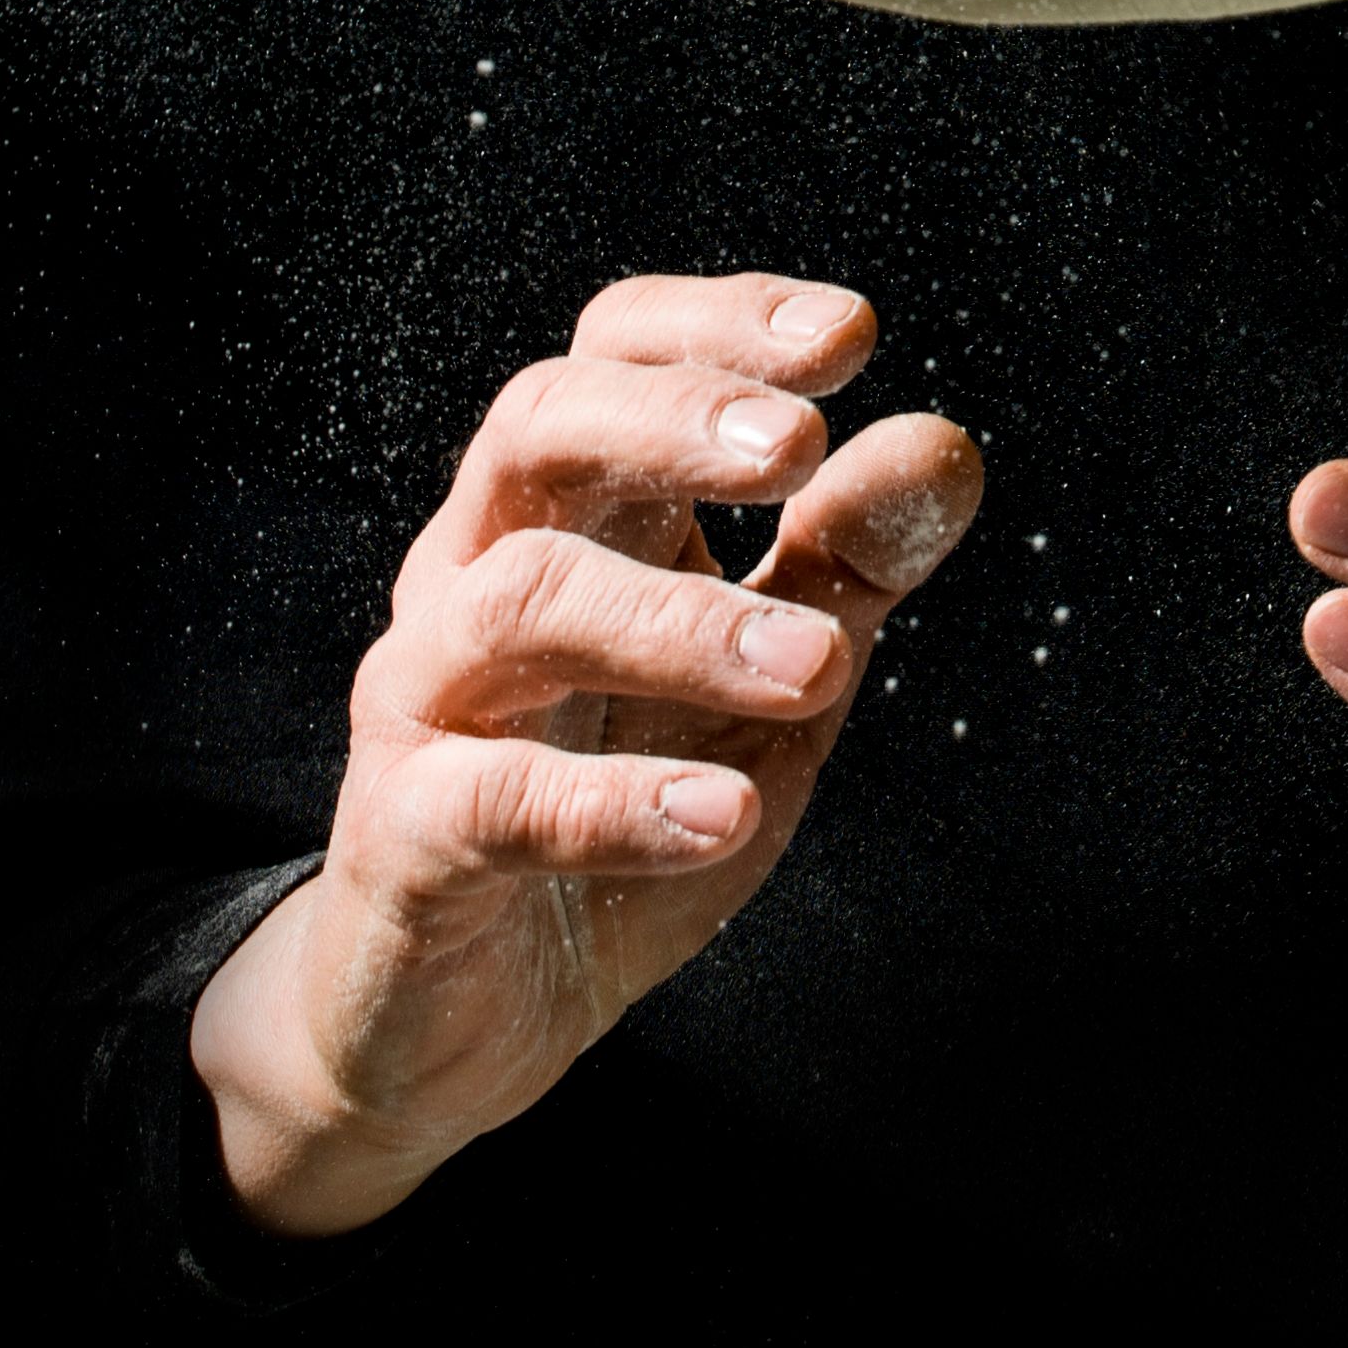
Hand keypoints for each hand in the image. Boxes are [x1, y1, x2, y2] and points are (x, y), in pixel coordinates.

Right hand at [193, 273, 981, 1235]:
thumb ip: (845, 566)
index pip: (612, 358)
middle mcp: (478, 576)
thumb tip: (942, 444)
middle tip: (798, 444)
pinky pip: (494, 799)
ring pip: (520, 602)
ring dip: (680, 621)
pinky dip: (615, 802)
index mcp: (569, 516)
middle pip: (538, 428)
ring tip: (815, 660)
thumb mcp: (766, 686)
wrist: (457, 1022)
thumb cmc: (619, 812)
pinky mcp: (406, 840)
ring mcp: (428, 701)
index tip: (849, 335)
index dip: (717, 326)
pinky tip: (726, 809)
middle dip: (670, 418)